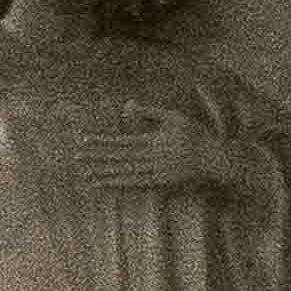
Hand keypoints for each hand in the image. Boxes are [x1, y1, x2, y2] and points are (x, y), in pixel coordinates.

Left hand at [56, 100, 226, 192]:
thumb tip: (128, 106)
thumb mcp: (174, 117)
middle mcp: (153, 158)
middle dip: (97, 157)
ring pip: (124, 173)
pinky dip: (117, 184)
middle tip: (76, 156)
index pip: (122, 141)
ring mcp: (155, 172)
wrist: (214, 159)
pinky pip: (133, 184)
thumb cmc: (194, 134)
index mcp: (155, 140)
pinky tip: (103, 184)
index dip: (103, 141)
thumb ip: (151, 113)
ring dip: (103, 173)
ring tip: (84, 173)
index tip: (85, 139)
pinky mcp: (158, 184)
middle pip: (119, 157)